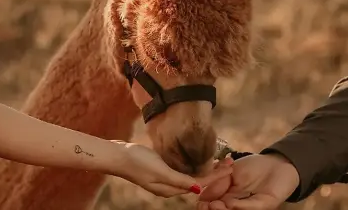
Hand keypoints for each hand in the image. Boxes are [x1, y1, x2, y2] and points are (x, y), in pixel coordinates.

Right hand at [111, 141, 232, 197]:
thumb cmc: (137, 162)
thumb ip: (180, 181)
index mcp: (171, 189)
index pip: (200, 184)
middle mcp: (170, 187)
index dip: (217, 176)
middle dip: (215, 172)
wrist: (117, 156)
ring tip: (220, 160)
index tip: (230, 166)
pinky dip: (194, 165)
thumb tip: (199, 190)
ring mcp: (165, 179)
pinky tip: (199, 159)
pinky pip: (183, 171)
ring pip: (191, 176)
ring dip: (206, 169)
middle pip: (198, 181)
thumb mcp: (161, 171)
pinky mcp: (160, 170)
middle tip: (230, 160)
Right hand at [197, 153, 300, 209]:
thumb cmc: (254, 167)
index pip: (211, 204)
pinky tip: (230, 203)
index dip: (204, 205)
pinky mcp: (265, 205)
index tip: (200, 203)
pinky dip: (240, 207)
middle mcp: (237, 205)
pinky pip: (251, 208)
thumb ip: (218, 179)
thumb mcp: (231, 170)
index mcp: (227, 197)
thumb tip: (201, 191)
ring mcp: (251, 206)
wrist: (278, 163)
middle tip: (206, 206)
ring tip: (215, 205)